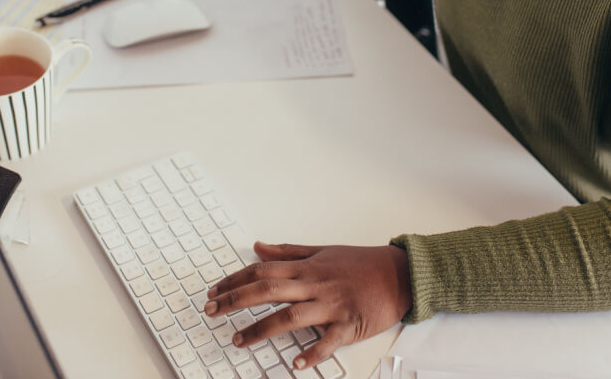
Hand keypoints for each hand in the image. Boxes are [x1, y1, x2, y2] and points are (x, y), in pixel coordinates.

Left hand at [204, 242, 411, 369]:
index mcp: (307, 267)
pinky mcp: (350, 323)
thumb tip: (259, 247)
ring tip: (238, 340)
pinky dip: (311, 353)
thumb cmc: (361, 263)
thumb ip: (289, 251)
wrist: (400, 273)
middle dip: (235, 300)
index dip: (235, 280)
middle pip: (267, 290)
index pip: (262, 271)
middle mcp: (315, 284)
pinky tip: (295, 364)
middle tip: (210, 312)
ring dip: (261, 329)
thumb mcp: (323, 250)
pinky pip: (328, 341)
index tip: (214, 292)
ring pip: (290, 316)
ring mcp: (331, 305)